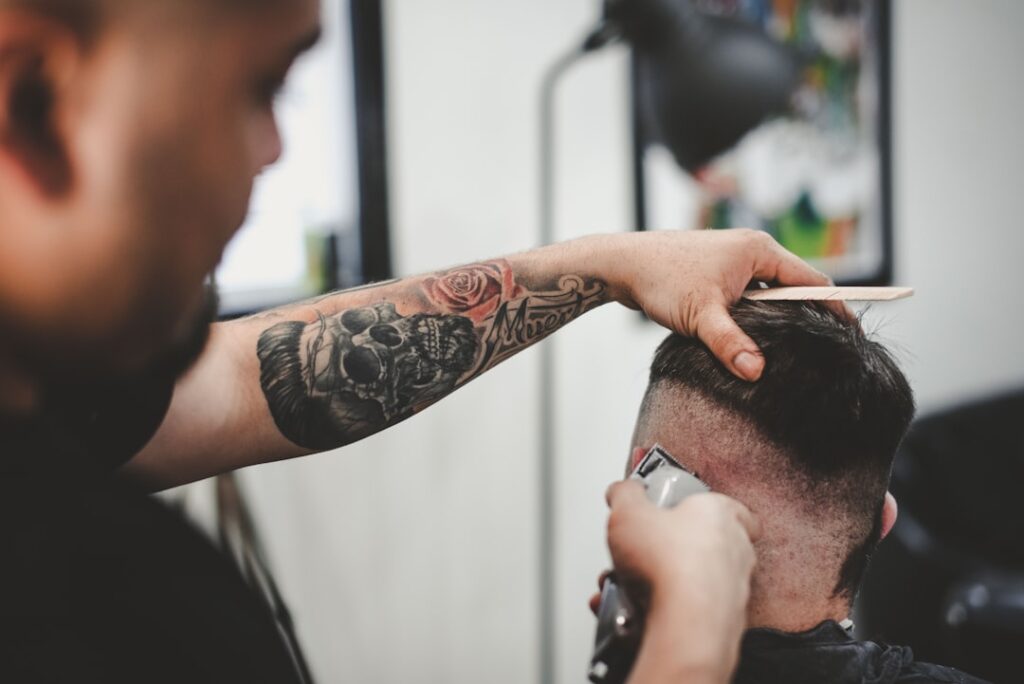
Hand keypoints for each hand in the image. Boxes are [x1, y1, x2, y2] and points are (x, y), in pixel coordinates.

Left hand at [593, 229, 837, 380]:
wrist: (622, 265)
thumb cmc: (661, 280)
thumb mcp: (700, 316)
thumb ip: (730, 344)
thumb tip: (757, 373)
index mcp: (759, 250)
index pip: (812, 281)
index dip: (834, 307)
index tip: (851, 333)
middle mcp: (751, 249)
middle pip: (794, 287)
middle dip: (807, 316)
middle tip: (825, 349)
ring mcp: (734, 259)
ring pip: (769, 293)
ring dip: (776, 318)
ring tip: (793, 349)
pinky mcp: (718, 271)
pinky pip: (749, 295)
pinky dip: (755, 315)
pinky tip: (752, 340)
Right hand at [601, 481, 761, 682]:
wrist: (686, 624)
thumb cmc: (671, 566)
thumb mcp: (628, 512)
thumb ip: (625, 494)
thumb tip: (623, 491)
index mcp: (721, 515)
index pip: (727, 506)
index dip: (701, 508)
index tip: (675, 511)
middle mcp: (736, 551)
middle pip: (700, 544)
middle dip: (664, 550)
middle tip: (639, 553)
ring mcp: (733, 588)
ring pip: (689, 581)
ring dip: (656, 583)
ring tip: (624, 586)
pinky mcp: (723, 621)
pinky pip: (687, 611)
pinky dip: (660, 611)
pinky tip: (631, 612)